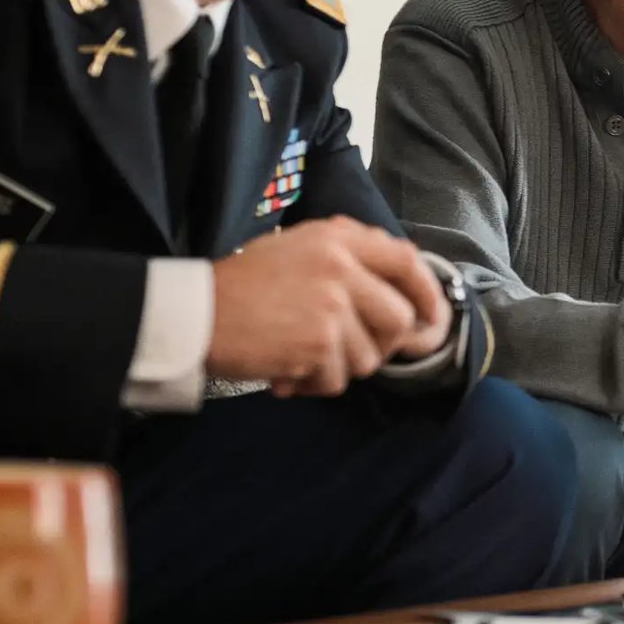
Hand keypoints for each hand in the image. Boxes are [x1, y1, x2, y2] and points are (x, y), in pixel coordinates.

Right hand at [206, 217, 450, 396]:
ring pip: (369, 358)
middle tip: (345, 352)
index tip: (429, 318)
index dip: (426, 293)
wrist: (194, 313)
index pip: (406, 260)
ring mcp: (332, 304)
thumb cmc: (242, 284)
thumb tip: (402, 299)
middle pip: (399, 320)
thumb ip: (347, 262)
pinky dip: (313, 385)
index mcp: (338, 238)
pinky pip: (337, 380)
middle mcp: (342, 266)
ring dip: (338, 368)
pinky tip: (286, 373)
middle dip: (379, 346)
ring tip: (301, 358)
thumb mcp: (297, 249)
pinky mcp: (319, 342)